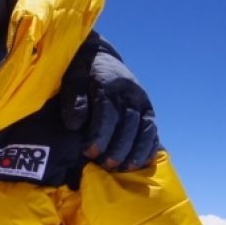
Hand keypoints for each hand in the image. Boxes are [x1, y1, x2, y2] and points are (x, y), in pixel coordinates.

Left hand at [61, 37, 159, 170]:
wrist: (100, 56)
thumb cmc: (82, 71)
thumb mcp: (72, 78)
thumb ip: (74, 99)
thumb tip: (74, 125)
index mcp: (109, 83)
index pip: (107, 112)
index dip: (100, 134)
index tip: (90, 152)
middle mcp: (130, 93)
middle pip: (128, 124)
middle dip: (118, 147)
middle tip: (106, 165)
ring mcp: (142, 102)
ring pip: (144, 129)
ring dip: (136, 151)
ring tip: (125, 168)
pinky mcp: (147, 109)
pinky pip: (152, 130)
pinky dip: (149, 147)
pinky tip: (143, 162)